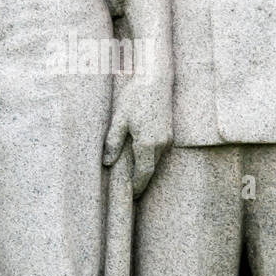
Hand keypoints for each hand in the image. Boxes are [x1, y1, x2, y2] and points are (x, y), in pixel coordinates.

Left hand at [103, 70, 172, 196]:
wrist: (156, 80)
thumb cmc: (135, 97)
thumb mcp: (119, 119)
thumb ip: (113, 142)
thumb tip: (107, 163)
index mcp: (148, 143)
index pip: (143, 173)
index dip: (137, 186)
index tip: (131, 195)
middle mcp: (161, 143)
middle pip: (151, 169)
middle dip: (141, 180)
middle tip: (132, 191)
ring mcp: (167, 138)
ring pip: (156, 160)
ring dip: (146, 168)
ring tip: (134, 176)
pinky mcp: (168, 131)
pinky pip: (159, 151)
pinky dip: (150, 157)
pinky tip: (141, 156)